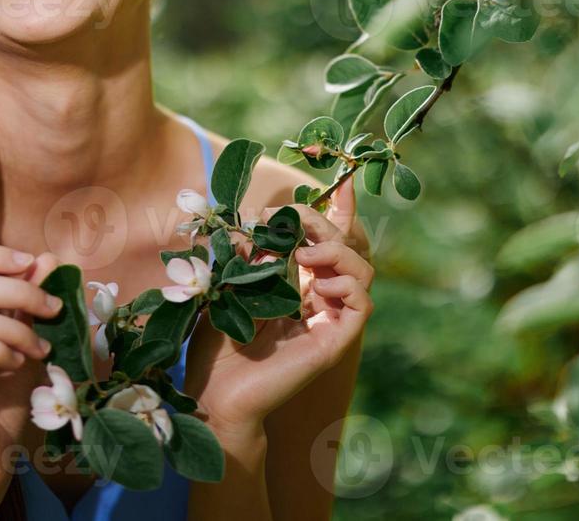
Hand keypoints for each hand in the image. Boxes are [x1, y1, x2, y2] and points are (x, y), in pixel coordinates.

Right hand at [0, 244, 62, 488]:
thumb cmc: (3, 396)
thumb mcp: (20, 337)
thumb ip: (25, 299)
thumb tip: (46, 259)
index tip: (31, 265)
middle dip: (19, 291)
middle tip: (54, 309)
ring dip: (17, 329)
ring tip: (40, 348)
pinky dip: (1, 351)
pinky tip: (18, 364)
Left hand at [184, 175, 372, 432]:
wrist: (215, 391)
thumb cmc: (216, 344)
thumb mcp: (229, 284)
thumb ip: (247, 252)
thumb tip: (259, 220)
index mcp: (297, 288)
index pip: (326, 245)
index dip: (336, 215)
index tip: (338, 186)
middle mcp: (318, 303)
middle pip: (346, 251)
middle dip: (326, 226)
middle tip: (296, 222)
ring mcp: (328, 322)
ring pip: (362, 273)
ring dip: (338, 252)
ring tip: (305, 255)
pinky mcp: (333, 342)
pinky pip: (363, 305)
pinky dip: (348, 285)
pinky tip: (318, 285)